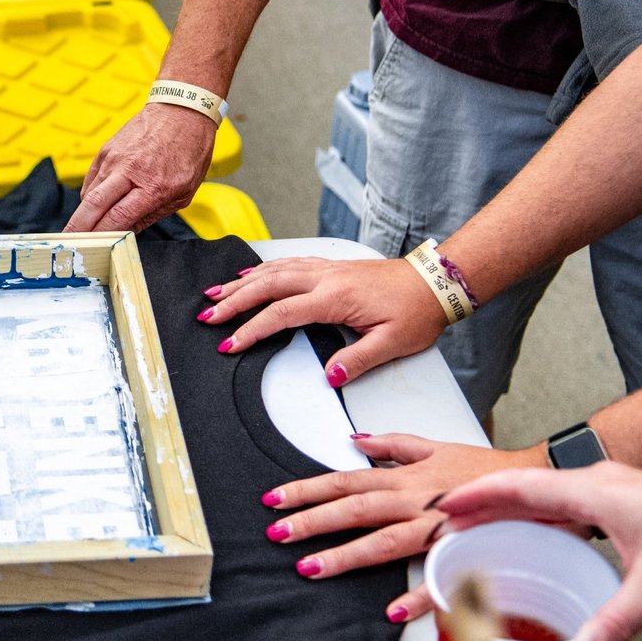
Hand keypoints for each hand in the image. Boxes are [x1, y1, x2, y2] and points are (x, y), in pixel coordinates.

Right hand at [64, 104, 216, 232]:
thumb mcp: (183, 192)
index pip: (117, 217)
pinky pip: (92, 179)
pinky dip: (89, 196)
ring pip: (89, 193)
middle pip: (93, 205)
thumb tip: (126, 233)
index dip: (101, 236)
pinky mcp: (106, 149)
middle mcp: (129, 170)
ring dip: (82, 214)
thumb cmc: (188, 151)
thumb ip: (152, 214)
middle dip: (77, 229)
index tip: (92, 251)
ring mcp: (114, 158)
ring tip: (79, 231)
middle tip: (68, 245)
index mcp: (153, 185)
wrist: (182, 110)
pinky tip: (92, 207)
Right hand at [200, 257, 445, 384]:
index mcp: (335, 298)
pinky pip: (288, 264)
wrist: (434, 282)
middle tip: (207, 315)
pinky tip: (250, 274)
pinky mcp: (331, 267)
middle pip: (267, 286)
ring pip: (274, 271)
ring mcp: (326, 269)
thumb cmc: (417, 311)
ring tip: (215, 293)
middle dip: (232, 301)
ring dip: (241, 282)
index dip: (251, 330)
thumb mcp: (393, 343)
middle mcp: (325, 278)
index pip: (281, 314)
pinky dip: (263, 269)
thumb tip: (329, 376)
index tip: (230, 344)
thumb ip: (357, 360)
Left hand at [263, 435, 543, 598]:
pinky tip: (393, 610)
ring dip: (346, 555)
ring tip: (311, 568)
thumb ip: (392, 444)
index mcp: (405, 477)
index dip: (308, 489)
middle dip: (312, 520)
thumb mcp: (436, 445)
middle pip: (354, 509)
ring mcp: (438, 527)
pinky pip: (440, 576)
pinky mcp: (464, 549)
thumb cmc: (489, 468)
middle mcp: (416, 500)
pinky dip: (419, 594)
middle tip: (277, 531)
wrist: (542, 479)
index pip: (346, 481)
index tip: (275, 498)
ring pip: (384, 541)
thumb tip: (354, 439)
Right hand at [431, 463, 641, 640]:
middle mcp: (597, 480)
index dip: (479, 494)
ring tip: (477, 521)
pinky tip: (529, 526)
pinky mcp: (619, 497)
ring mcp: (608, 487)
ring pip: (542, 491)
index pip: (522, 486)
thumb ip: (613, 619)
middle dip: (482, 499)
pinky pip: (562, 499)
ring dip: (507, 504)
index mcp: (596, 490)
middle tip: (447, 516)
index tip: (447, 504)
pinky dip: (534, 510)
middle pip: (524, 485)